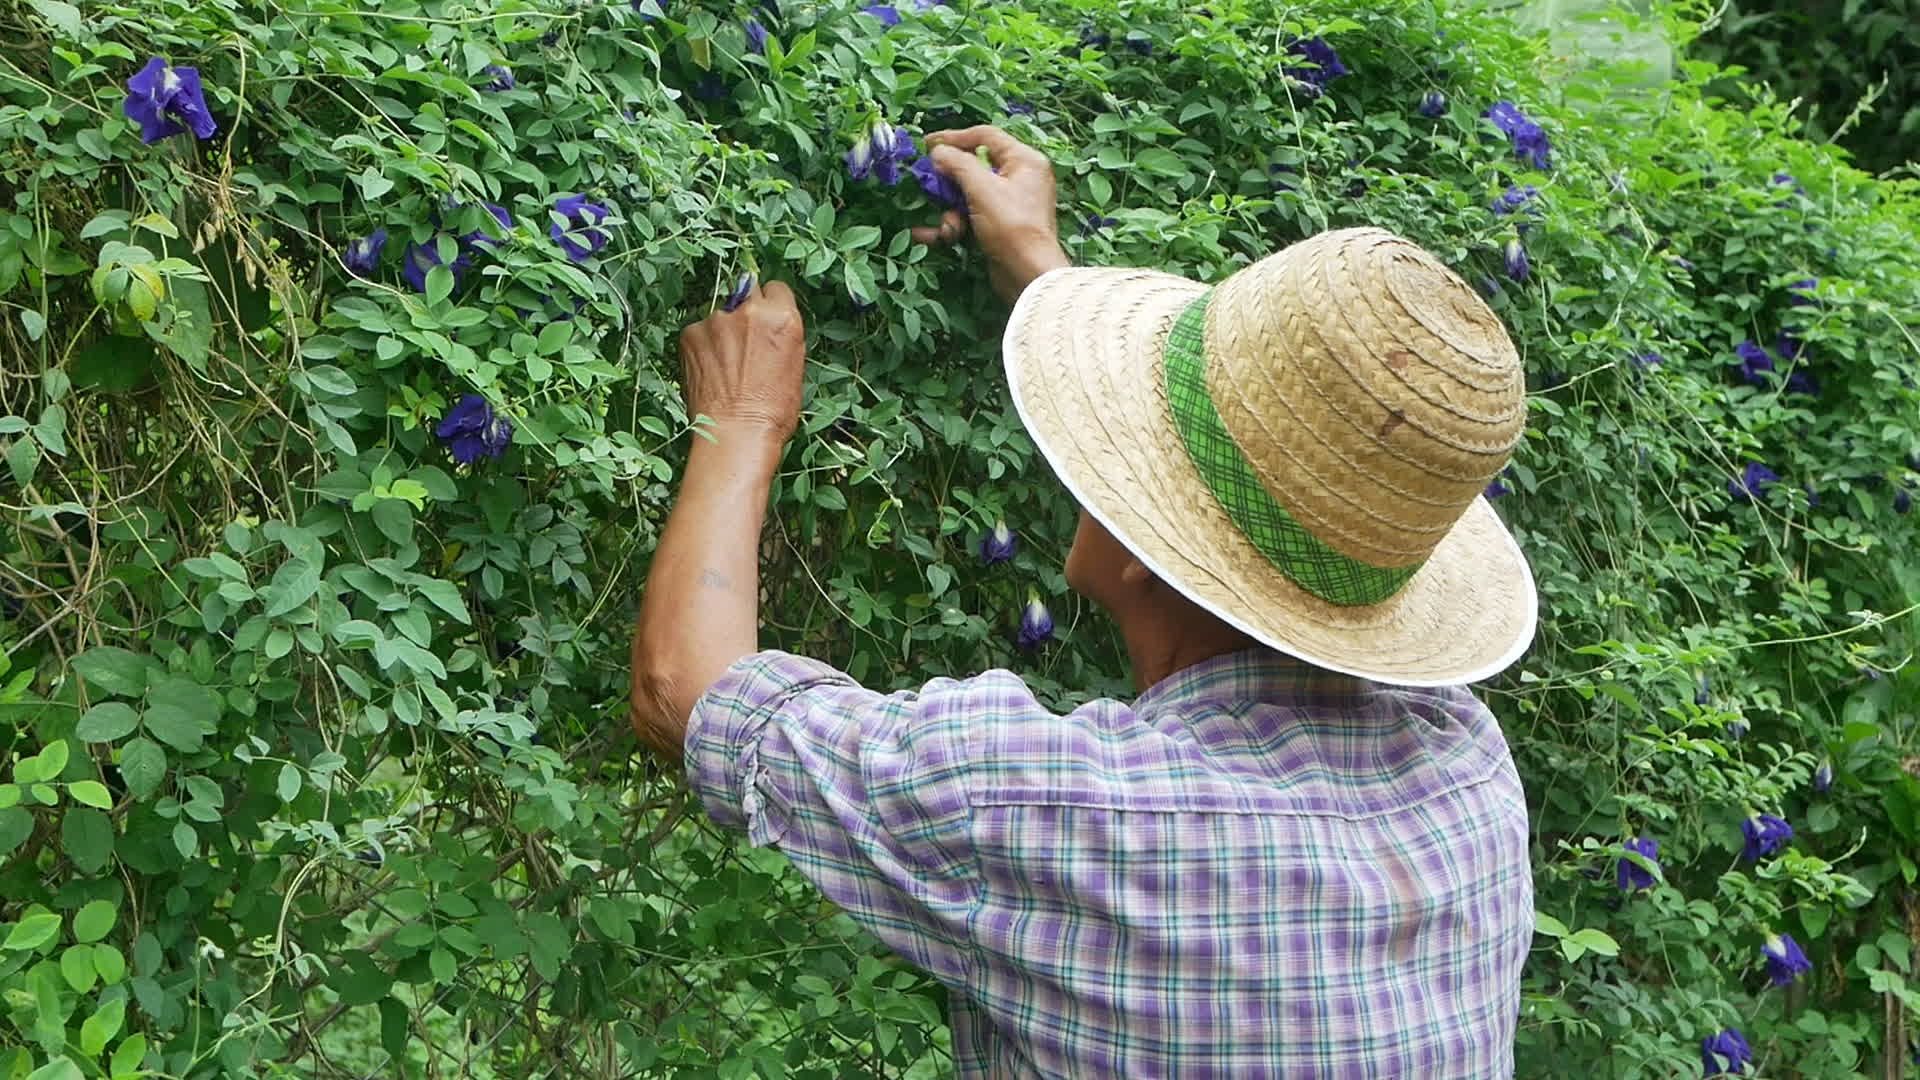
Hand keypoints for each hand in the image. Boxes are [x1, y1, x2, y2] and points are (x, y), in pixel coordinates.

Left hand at [677, 280, 805, 439]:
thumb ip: (780, 334)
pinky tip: (709, 370)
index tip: (766, 319)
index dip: (772, 304)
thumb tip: (768, 324)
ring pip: (720, 312)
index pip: (777, 288)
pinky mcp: (690, 333)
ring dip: (722, 330)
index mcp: (782, 317)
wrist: (736, 435)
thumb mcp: (794, 366)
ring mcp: (716, 319)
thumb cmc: (772, 411)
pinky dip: (702, 346)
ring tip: (725, 365)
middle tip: (744, 338)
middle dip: (747, 308)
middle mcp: (749, 310)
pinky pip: (698, 331)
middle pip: (747, 288)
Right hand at [909, 126, 1069, 303]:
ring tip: (946, 228)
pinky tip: (929, 236)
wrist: (1028, 275)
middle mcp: (1020, 177)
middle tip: (928, 185)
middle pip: (974, 166)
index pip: (985, 136)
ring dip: (950, 210)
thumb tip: (938, 152)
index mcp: (1024, 160)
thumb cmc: (1010, 226)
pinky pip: (972, 215)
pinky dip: (954, 224)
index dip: (954, 137)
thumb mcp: (982, 189)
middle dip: (949, 182)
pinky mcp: (1001, 225)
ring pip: (970, 194)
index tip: (927, 144)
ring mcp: (1011, 202)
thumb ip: (958, 163)